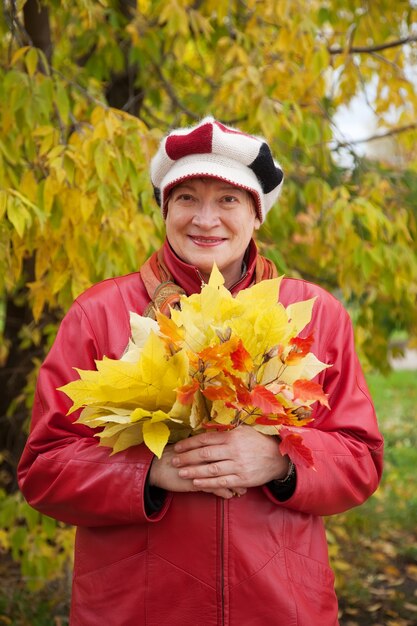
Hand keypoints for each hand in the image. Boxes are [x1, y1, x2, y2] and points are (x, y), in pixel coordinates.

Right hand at [149, 444, 245, 498]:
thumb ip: (205, 448)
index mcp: (205, 446)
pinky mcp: (196, 483)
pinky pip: (214, 489)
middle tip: (252, 476)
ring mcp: (201, 470)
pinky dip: (223, 492)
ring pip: (223, 477)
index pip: (226, 450)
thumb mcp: (192, 449)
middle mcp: (205, 457)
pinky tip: (230, 496)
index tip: (249, 460)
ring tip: (243, 490)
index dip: (239, 456)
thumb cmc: (174, 456)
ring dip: (235, 484)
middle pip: (229, 463)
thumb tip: (219, 447)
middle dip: (241, 471)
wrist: (157, 466)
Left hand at [171, 425, 289, 491]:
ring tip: (181, 472)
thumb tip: (206, 431)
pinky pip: (222, 482)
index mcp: (232, 436)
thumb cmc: (257, 442)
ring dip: (194, 471)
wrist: (278, 458)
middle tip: (174, 460)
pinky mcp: (242, 479)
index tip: (178, 447)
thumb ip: (225, 432)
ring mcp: (238, 465)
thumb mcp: (243, 431)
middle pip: (205, 454)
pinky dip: (208, 483)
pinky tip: (196, 482)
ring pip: (211, 469)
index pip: (206, 439)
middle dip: (187, 457)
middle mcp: (234, 450)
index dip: (190, 443)